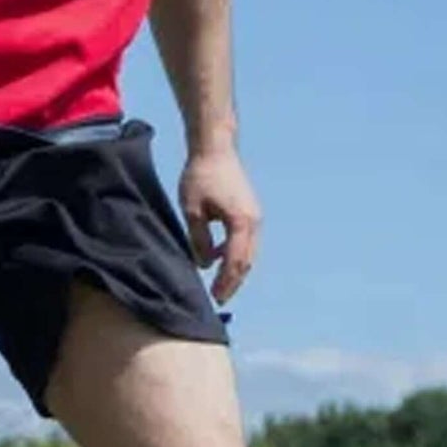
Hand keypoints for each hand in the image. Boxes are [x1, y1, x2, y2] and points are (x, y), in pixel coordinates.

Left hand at [180, 147, 261, 304]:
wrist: (215, 148)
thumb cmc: (201, 176)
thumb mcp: (192, 211)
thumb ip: (199, 240)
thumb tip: (203, 264)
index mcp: (241, 222)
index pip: (235, 262)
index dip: (226, 283)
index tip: (215, 298)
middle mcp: (254, 221)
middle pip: (246, 262)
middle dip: (233, 282)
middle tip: (219, 299)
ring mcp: (255, 216)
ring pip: (248, 253)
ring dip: (235, 270)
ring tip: (220, 286)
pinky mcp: (250, 212)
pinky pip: (246, 241)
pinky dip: (235, 255)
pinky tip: (217, 259)